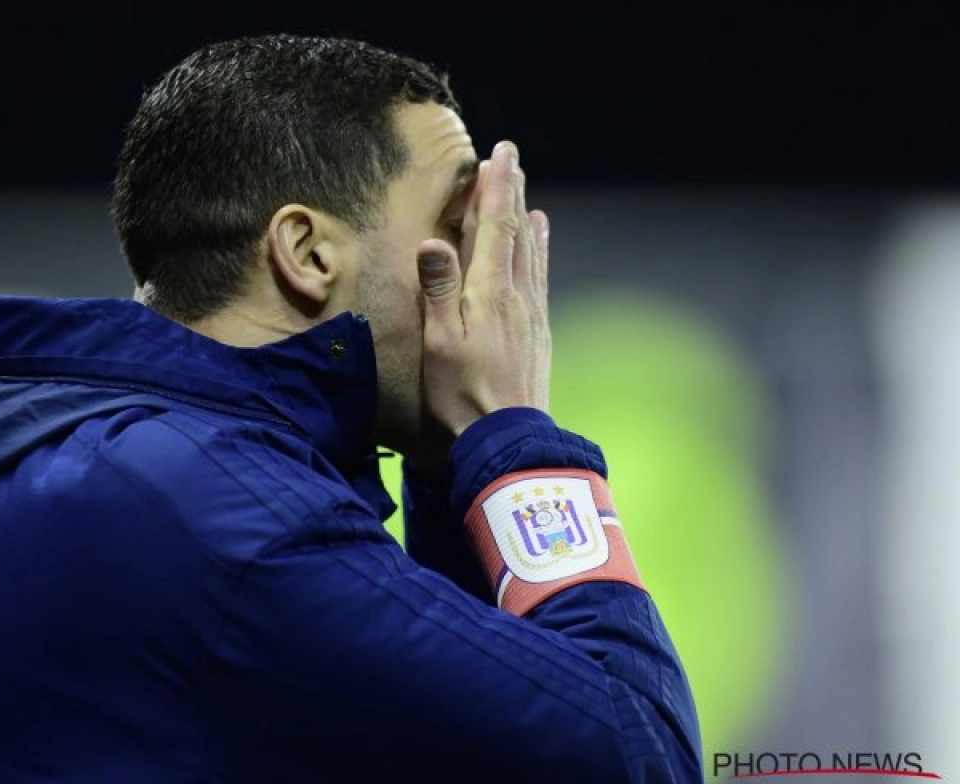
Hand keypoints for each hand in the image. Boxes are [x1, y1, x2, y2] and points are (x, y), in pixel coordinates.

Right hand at [417, 140, 550, 437]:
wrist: (507, 440)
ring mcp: (531, 315)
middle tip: (510, 160)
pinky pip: (539, 280)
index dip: (495, 189)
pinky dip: (539, 254)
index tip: (498, 154)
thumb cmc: (462, 395)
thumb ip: (438, 290)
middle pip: (516, 233)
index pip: (495, 227)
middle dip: (511, 194)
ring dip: (526, 221)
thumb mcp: (440, 343)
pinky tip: (539, 250)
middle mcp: (517, 296)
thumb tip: (432, 241)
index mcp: (490, 292)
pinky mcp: (537, 334)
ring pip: (532, 255)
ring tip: (526, 197)